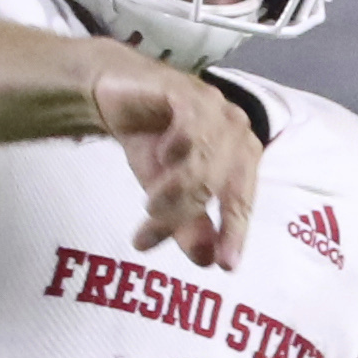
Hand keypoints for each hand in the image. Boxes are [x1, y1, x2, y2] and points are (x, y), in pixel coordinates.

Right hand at [96, 57, 258, 269]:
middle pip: (218, 185)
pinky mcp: (188, 91)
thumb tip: (207, 262)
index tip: (224, 266)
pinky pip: (192, 124)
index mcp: (241, 160)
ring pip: (203, 160)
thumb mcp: (166, 194)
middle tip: (146, 239)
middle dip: (182, 217)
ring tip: (148, 204)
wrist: (115, 96)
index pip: (242, 202)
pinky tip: (161, 156)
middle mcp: (236, 133)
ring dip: (173, 190)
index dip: (234, 233)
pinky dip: (178, 145)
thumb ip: (189, 225)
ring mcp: (215, 109)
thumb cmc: (151, 144)